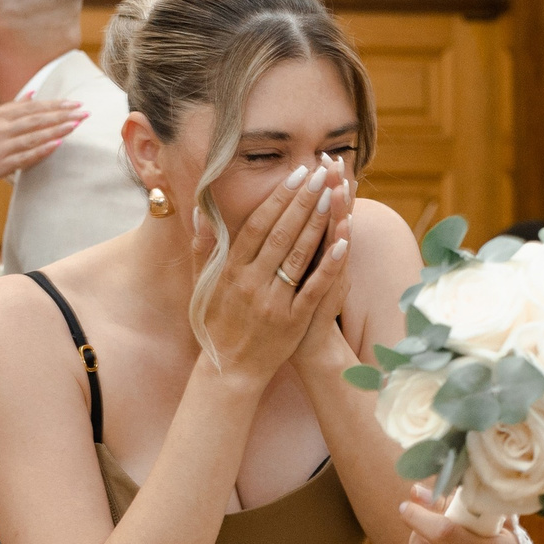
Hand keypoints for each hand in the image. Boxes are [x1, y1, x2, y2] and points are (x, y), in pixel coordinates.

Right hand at [0, 98, 88, 225]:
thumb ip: (10, 107)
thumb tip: (33, 93)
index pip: (32, 107)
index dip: (55, 105)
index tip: (75, 102)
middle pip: (37, 119)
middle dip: (62, 114)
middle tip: (84, 111)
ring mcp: (0, 147)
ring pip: (34, 136)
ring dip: (57, 130)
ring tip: (76, 125)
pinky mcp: (0, 165)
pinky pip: (26, 156)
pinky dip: (42, 149)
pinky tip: (58, 144)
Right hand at [191, 159, 350, 388]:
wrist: (229, 371)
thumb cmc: (216, 324)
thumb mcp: (201, 285)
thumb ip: (202, 248)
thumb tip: (200, 212)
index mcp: (231, 270)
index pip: (258, 225)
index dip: (279, 197)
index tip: (297, 174)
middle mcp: (251, 282)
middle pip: (282, 233)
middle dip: (304, 200)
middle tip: (323, 172)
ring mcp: (273, 302)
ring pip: (299, 255)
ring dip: (318, 222)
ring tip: (334, 193)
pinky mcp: (293, 321)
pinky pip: (314, 287)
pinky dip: (329, 264)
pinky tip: (344, 240)